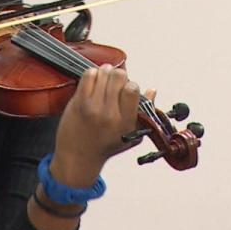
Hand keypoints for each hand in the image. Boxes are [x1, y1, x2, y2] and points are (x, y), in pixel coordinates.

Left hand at [50, 64, 153, 187]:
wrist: (78, 157)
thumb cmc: (105, 145)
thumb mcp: (131, 135)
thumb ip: (144, 113)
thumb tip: (152, 90)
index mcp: (126, 122)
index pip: (133, 89)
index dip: (130, 84)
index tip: (125, 90)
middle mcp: (110, 114)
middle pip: (119, 76)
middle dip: (118, 75)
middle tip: (114, 83)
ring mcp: (93, 107)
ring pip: (103, 73)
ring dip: (105, 72)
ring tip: (103, 81)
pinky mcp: (78, 102)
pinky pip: (88, 76)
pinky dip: (92, 74)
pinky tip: (93, 82)